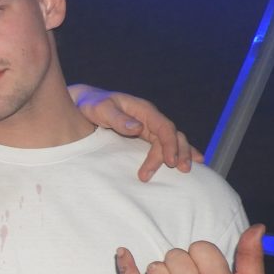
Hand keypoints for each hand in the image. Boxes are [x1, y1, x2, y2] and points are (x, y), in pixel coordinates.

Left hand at [69, 84, 201, 180]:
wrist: (86, 102)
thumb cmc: (93, 105)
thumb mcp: (101, 109)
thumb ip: (117, 118)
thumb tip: (137, 128)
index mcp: (143, 110)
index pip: (163, 127)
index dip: (169, 144)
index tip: (170, 161)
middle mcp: (150, 118)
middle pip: (171, 135)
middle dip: (178, 152)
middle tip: (179, 170)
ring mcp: (149, 126)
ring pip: (172, 139)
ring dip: (180, 154)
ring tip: (185, 170)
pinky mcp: (145, 135)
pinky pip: (164, 143)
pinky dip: (177, 152)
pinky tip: (188, 162)